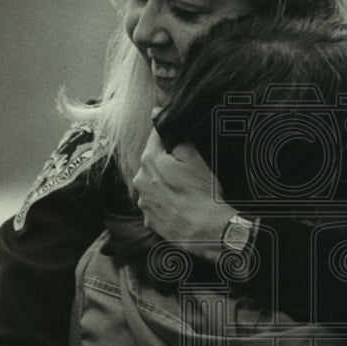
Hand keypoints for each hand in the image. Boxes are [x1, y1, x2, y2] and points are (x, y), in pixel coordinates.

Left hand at [132, 126, 232, 256]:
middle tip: (187, 171)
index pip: (155, 137)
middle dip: (166, 163)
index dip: (168, 135)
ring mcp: (143, 202)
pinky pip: (156, 204)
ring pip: (153, 184)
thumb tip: (158, 114)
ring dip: (164, 184)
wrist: (206, 231)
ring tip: (185, 191)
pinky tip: (180, 205)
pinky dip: (165, 202)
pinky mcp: (149, 220)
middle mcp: (140, 181)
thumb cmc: (202, 193)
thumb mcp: (195, 158)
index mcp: (149, 161)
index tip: (178, 138)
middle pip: (152, 162)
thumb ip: (176, 136)